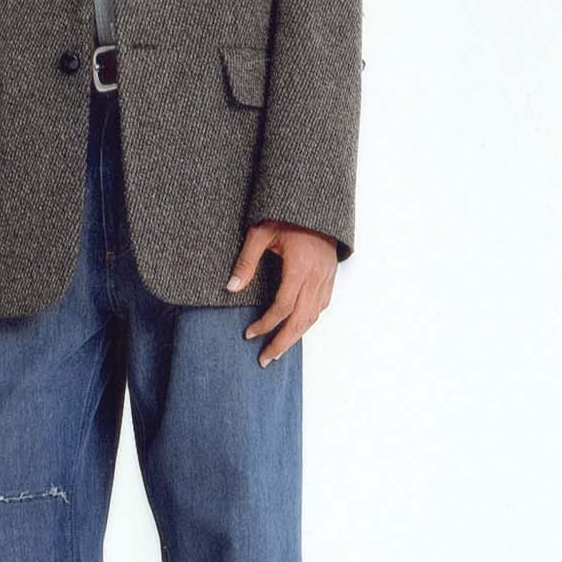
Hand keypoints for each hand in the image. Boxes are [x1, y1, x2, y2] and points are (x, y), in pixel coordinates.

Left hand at [226, 221, 337, 365]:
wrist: (317, 202)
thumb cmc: (287, 215)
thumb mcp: (261, 232)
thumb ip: (246, 261)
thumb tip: (231, 287)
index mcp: (300, 267)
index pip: (282, 306)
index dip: (265, 323)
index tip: (249, 334)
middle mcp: (317, 277)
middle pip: (301, 320)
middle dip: (282, 342)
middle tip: (265, 360)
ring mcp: (327, 278)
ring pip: (313, 316)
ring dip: (296, 337)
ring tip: (278, 352)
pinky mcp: (330, 277)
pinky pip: (322, 306)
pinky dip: (309, 321)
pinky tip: (297, 328)